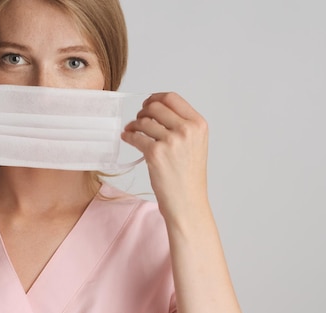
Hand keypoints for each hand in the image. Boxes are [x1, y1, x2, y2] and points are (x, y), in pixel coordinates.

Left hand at [122, 92, 208, 218]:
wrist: (188, 202)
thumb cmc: (189, 177)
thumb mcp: (196, 144)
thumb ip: (183, 125)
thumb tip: (157, 109)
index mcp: (198, 124)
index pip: (172, 98)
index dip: (156, 98)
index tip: (148, 103)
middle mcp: (187, 130)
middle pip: (156, 106)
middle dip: (143, 111)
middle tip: (139, 119)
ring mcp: (172, 141)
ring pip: (144, 120)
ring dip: (134, 124)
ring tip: (132, 130)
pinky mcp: (156, 153)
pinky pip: (135, 136)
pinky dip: (128, 136)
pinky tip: (127, 138)